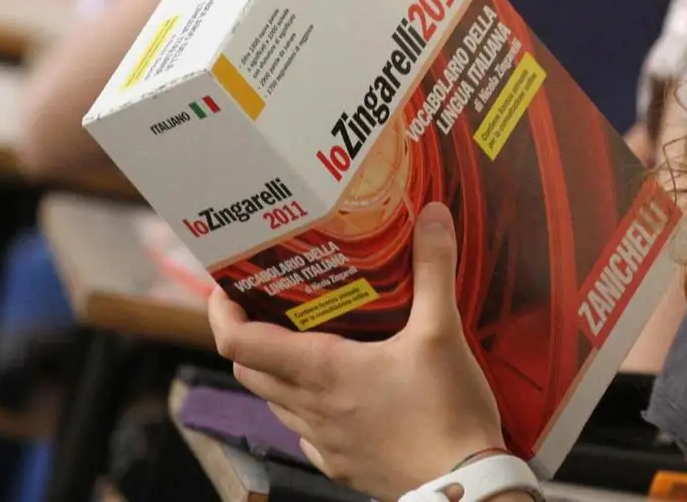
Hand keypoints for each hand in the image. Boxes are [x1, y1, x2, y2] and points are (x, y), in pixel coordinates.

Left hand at [209, 202, 504, 500]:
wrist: (466, 488)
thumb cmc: (447, 411)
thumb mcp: (442, 332)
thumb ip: (433, 269)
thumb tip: (430, 213)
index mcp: (321, 370)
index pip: (239, 341)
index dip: (220, 312)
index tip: (225, 287)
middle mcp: (310, 408)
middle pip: (248, 369)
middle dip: (247, 334)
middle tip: (268, 305)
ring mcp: (323, 442)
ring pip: (274, 401)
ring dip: (276, 371)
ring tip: (303, 342)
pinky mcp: (341, 466)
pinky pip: (305, 432)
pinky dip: (305, 408)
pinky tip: (337, 394)